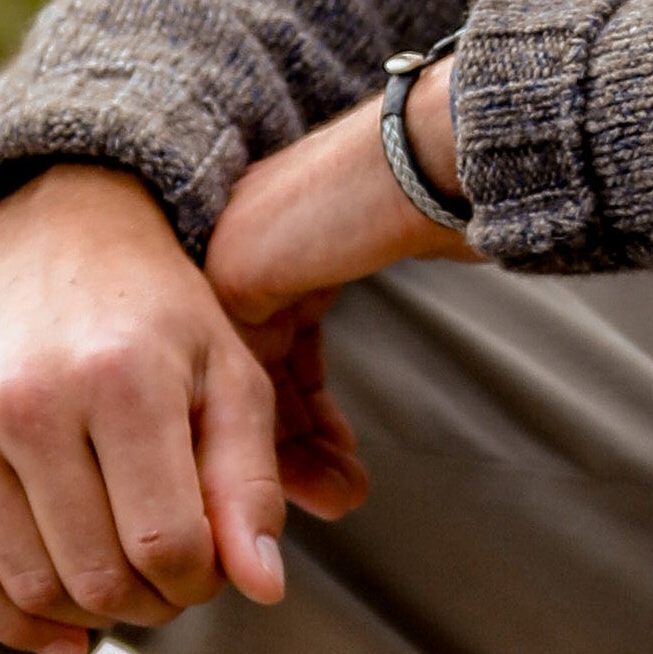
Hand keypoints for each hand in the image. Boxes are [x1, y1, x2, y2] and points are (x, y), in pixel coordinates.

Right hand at [0, 164, 289, 653]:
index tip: (209, 565)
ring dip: (91, 614)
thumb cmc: (158, 321)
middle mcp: (27, 397)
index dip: (201, 583)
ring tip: (123, 581)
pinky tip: (66, 627)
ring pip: (33, 588)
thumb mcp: (231, 380)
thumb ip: (251, 486)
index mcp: (119, 377)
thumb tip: (263, 591)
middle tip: (167, 578)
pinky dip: (19, 622)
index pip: (168, 547)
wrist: (51, 237)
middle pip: (99, 578)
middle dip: (150, 602)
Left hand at [204, 65, 474, 522]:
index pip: (264, 351)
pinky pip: (248, 379)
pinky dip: (289, 432)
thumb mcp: (363, 267)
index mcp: (260, 238)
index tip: (337, 460)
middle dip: (298, 449)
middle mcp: (233, 248)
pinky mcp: (232, 277)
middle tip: (339, 497)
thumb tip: (333, 393)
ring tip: (345, 498)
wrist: (428, 155)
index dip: (300, 417)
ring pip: (249, 385)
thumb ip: (327, 320)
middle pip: (254, 375)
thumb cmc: (425, 199)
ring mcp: (224, 260)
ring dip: (299, 454)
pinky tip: (333, 459)